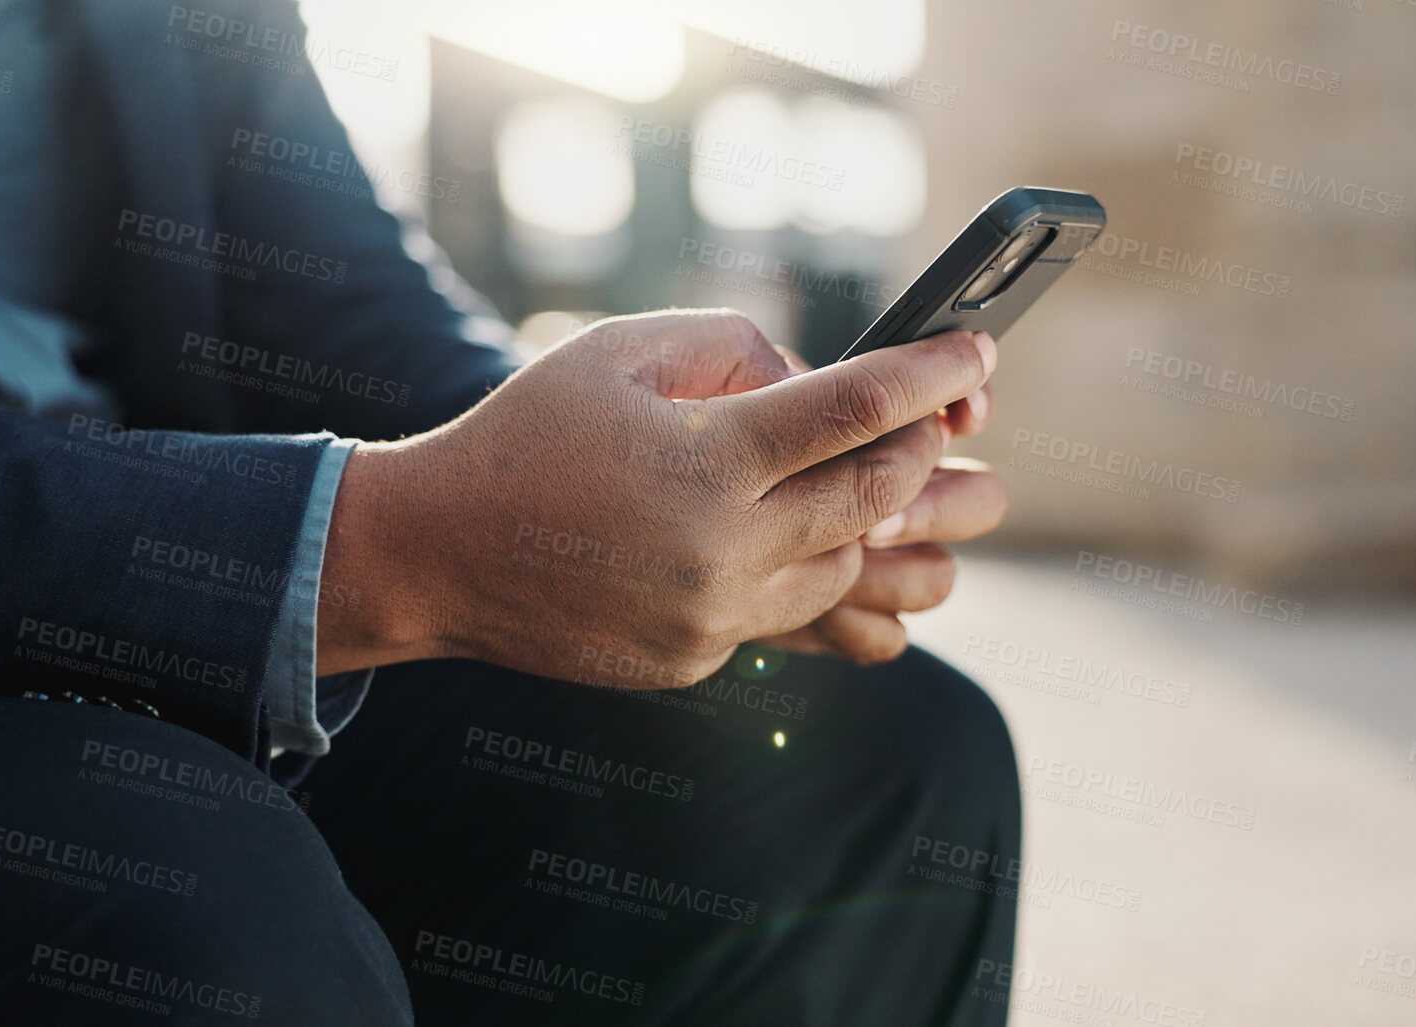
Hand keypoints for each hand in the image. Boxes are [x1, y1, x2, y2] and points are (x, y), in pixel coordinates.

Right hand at [315, 310, 994, 685]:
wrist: (437, 553)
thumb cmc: (529, 432)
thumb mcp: (621, 351)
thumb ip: (735, 347)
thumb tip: (819, 384)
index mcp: (707, 456)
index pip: (858, 410)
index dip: (932, 377)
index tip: (978, 355)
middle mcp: (723, 545)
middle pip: (876, 498)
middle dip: (928, 454)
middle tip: (944, 423)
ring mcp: (712, 615)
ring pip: (849, 572)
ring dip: (877, 526)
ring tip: (883, 491)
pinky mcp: (698, 658)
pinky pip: (787, 617)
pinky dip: (809, 576)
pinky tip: (808, 547)